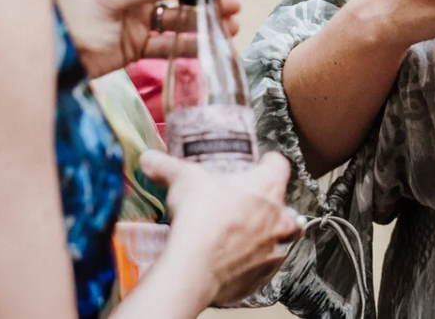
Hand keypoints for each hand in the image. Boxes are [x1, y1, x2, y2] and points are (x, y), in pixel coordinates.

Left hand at [51, 0, 242, 79]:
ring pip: (180, 14)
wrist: (49, 56)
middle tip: (232, 4)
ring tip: (229, 26)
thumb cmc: (69, 16)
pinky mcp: (137, 43)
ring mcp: (138, 14)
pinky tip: (209, 45)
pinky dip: (190, 43)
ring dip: (205, 18)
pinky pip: (169, 41)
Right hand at [143, 153, 301, 304]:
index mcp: (266, 186)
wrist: (196, 267)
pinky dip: (257, 263)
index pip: (279, 165)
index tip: (260, 163)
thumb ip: (167, 166)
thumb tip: (149, 158)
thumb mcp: (182, 180)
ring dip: (270, 235)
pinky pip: (267, 267)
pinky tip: (239, 262)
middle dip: (270, 203)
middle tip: (248, 204)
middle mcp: (279, 217)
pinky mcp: (265, 275)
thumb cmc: (199, 216)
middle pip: (285, 204)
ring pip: (284, 238)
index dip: (268, 162)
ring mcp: (275, 248)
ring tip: (249, 235)